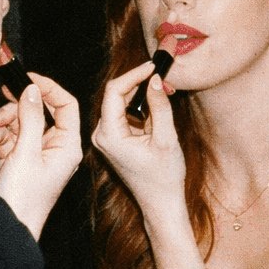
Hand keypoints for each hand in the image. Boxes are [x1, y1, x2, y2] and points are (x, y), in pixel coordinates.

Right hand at [0, 73, 82, 238]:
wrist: (9, 225)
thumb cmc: (24, 198)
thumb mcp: (26, 151)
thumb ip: (31, 118)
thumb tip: (32, 90)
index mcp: (68, 146)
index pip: (67, 105)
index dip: (48, 88)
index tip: (27, 79)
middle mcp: (56, 148)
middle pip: (41, 111)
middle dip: (18, 107)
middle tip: (2, 107)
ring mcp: (38, 154)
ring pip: (23, 123)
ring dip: (5, 121)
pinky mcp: (21, 160)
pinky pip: (11, 137)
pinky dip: (0, 135)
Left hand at [90, 61, 187, 227]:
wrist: (160, 203)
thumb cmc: (164, 177)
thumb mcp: (166, 139)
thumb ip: (160, 106)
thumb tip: (156, 78)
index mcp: (109, 135)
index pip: (114, 91)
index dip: (134, 74)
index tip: (155, 65)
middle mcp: (101, 134)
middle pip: (116, 94)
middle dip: (140, 81)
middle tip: (164, 72)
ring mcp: (106, 137)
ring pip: (121, 101)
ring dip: (142, 92)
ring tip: (166, 88)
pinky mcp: (114, 139)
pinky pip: (124, 113)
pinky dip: (141, 105)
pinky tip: (159, 103)